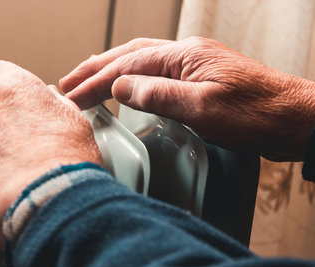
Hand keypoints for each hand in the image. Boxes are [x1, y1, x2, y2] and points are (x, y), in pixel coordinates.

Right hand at [60, 36, 314, 161]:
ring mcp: (194, 66)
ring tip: (87, 79)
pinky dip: (133, 78)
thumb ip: (158, 94)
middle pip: (129, 55)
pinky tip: (127, 87)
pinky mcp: (200, 81)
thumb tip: (121, 87)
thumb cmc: (257, 114)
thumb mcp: (203, 108)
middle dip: (94, 69)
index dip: (95, 82)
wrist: (295, 119)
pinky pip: (156, 73)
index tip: (70, 97)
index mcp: (183, 56)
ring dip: (111, 69)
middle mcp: (186, 55)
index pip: (127, 65)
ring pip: (141, 60)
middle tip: (67, 83)